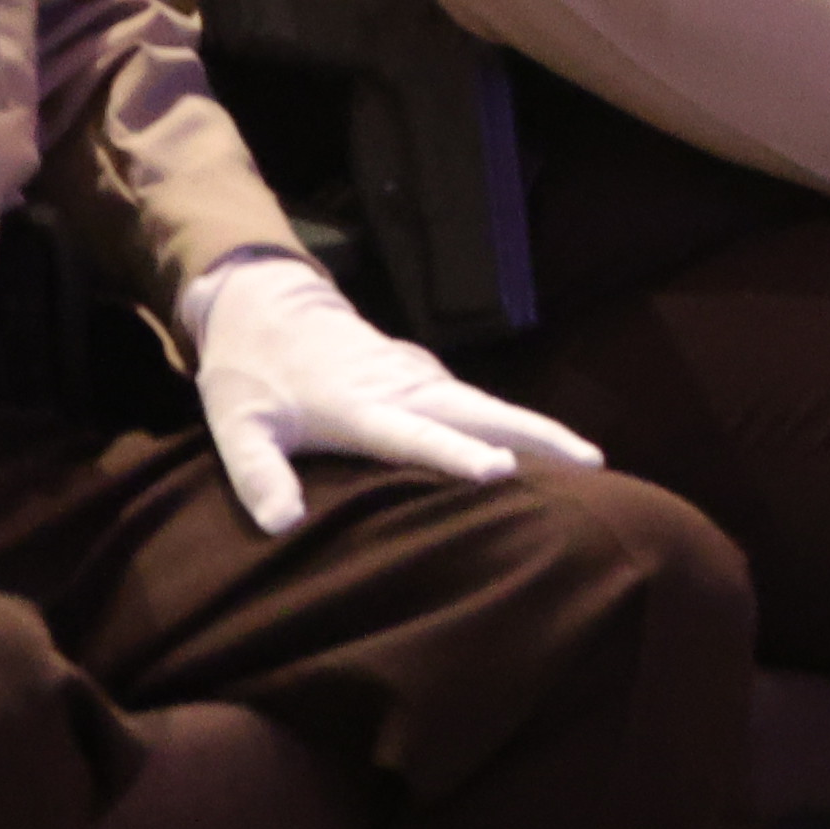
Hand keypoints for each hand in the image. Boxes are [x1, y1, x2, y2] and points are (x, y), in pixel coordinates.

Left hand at [183, 252, 600, 536]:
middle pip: (482, 413)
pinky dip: (516, 424)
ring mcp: (420, 377)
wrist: (267, 302)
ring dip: (539, 431)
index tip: (500, 472)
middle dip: (538, 437)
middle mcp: (402, 388)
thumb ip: (257, 475)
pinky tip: (541, 448)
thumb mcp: (235, 426)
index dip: (456, 455)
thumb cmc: (249, 373)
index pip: (415, 435)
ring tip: (590, 465)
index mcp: (359, 406)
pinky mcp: (426, 375)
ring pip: (490, 406)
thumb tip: (283, 525)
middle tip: (594, 467)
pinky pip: (479, 403)